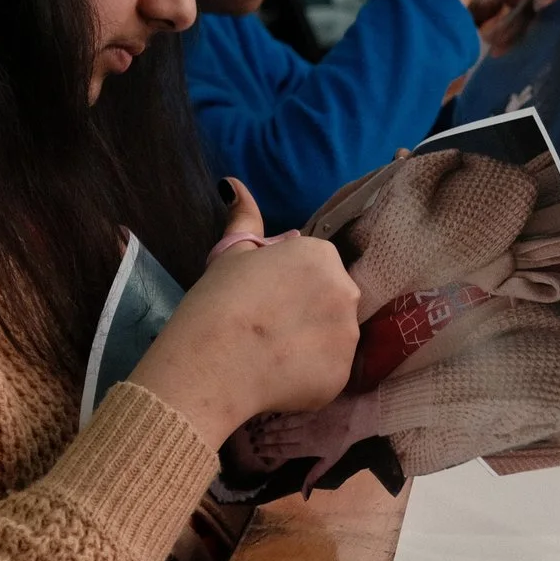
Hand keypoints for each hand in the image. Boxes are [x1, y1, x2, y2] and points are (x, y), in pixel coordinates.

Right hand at [126, 180, 360, 451]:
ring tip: (273, 355)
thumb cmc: (217, 302)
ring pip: (335, 335)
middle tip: (268, 328)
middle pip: (331, 298)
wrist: (210, 365)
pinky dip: (310, 375)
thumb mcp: (230, 253)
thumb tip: (233, 183)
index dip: (288, 283)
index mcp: (322, 254)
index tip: (264, 298)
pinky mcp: (343, 375)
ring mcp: (349, 335)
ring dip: (312, 343)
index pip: (316, 265)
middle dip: (307, 310)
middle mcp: (347, 289)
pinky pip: (330, 371)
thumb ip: (244, 218)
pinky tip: (278, 377)